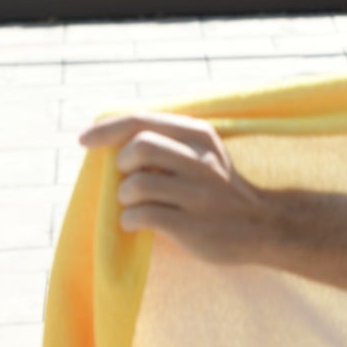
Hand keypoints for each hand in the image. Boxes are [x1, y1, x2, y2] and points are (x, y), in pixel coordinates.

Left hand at [78, 113, 268, 264]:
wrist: (262, 225)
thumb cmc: (220, 189)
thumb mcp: (205, 153)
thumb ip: (170, 142)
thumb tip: (114, 139)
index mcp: (201, 136)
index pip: (142, 120)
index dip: (107, 129)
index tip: (84, 140)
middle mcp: (201, 160)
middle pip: (139, 146)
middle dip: (122, 165)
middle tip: (131, 179)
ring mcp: (198, 194)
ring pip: (136, 184)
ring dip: (125, 197)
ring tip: (138, 204)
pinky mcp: (191, 225)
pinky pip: (140, 216)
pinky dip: (129, 221)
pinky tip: (139, 224)